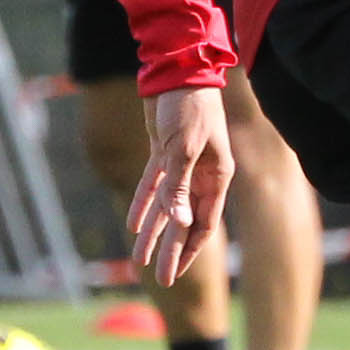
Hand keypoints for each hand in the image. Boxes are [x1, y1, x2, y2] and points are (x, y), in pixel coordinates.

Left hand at [125, 81, 236, 289]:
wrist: (177, 71)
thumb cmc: (188, 107)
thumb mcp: (183, 149)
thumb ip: (179, 187)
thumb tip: (179, 224)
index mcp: (216, 177)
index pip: (204, 225)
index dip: (189, 251)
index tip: (174, 274)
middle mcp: (201, 176)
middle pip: (184, 223)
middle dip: (170, 250)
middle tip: (158, 278)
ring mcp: (181, 165)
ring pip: (166, 208)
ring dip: (153, 232)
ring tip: (139, 258)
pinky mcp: (163, 153)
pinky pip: (152, 186)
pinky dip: (143, 204)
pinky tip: (133, 224)